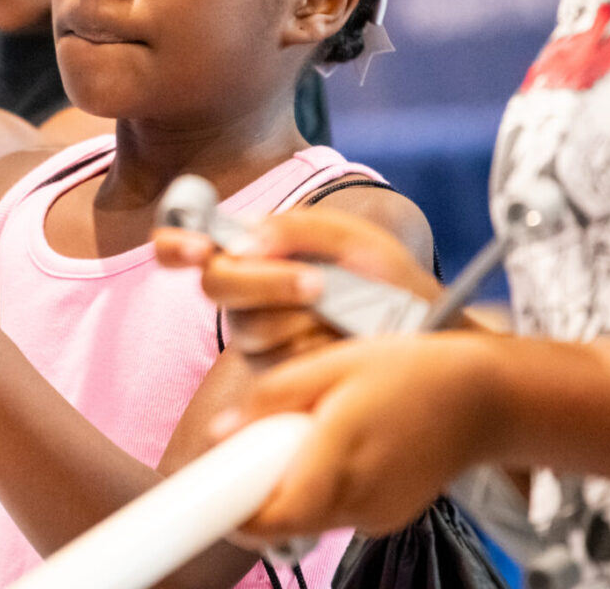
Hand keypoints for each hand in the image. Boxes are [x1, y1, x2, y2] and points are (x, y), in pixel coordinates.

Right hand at [154, 207, 441, 363]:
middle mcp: (242, 292)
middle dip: (267, 283)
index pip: (181, 243)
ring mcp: (254, 337)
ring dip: (299, 319)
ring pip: (248, 328)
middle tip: (316, 284)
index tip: (201, 247)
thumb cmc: (387, 280)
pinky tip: (340, 346)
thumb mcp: (352, 238)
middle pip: (217, 285)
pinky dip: (313, 352)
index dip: (176, 243)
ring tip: (344, 316)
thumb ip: (297, 227)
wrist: (433, 339)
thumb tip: (246, 241)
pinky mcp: (272, 381)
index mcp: (250, 250)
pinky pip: (274, 366)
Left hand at [222, 332, 501, 539]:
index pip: (269, 518)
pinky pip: (334, 508)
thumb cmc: (407, 370)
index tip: (210, 486)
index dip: (230, 509)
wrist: (483, 397)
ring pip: (306, 514)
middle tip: (259, 438)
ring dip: (290, 481)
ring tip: (309, 429)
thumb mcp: (332, 364)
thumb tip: (222, 432)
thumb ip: (274, 398)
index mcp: (339, 459)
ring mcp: (375, 515)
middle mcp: (358, 501)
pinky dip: (321, 482)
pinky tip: (339, 441)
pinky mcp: (386, 517)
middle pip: (283, 518)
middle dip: (257, 485)